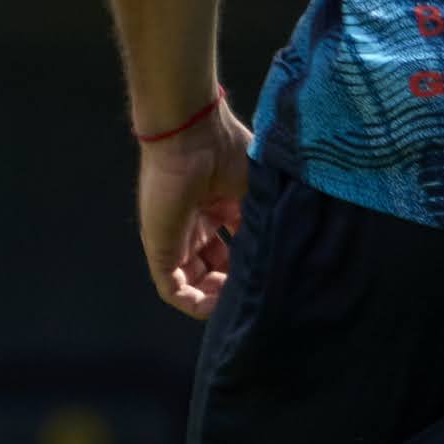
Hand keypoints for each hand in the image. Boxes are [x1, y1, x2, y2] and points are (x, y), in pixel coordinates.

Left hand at [138, 98, 252, 316]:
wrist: (192, 136)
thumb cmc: (227, 152)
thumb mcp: (256, 190)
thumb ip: (265, 220)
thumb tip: (284, 252)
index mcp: (217, 207)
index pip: (232, 248)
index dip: (248, 266)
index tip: (268, 276)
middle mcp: (195, 225)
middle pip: (212, 268)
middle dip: (232, 285)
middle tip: (254, 291)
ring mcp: (175, 238)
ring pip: (192, 283)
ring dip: (215, 298)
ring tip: (237, 303)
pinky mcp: (159, 248)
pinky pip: (172, 288)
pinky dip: (193, 303)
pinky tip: (215, 307)